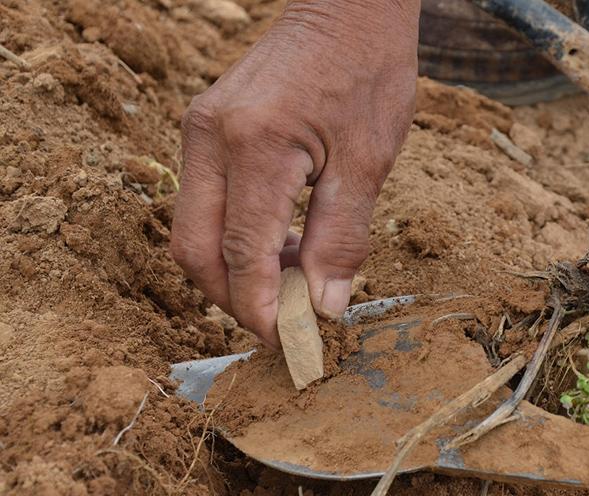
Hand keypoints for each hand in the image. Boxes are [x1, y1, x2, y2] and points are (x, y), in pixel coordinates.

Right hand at [171, 0, 419, 347]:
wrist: (346, 11)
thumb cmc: (367, 74)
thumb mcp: (368, 163)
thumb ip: (341, 239)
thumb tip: (321, 308)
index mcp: (255, 145)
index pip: (241, 253)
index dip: (259, 308)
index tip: (286, 342)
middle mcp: (211, 137)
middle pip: (196, 251)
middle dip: (234, 299)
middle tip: (282, 322)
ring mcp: (200, 131)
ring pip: (192, 231)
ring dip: (234, 271)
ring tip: (292, 284)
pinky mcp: (205, 130)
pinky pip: (204, 203)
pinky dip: (234, 239)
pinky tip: (283, 246)